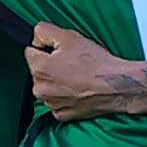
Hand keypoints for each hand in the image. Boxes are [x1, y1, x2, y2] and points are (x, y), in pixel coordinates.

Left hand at [25, 22, 143, 120]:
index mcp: (39, 69)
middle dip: (52, 65)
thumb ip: (44, 31)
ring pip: (49, 86)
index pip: (31, 51)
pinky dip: (66, 95)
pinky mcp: (62, 114)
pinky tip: (79, 89)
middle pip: (39, 70)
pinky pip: (58, 101)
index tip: (62, 51)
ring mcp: (51, 103)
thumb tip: (35, 37)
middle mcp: (40, 89)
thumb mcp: (68, 36)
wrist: (116, 86)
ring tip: (79, 76)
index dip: (47, 47)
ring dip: (59, 81)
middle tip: (73, 62)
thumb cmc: (96, 63)